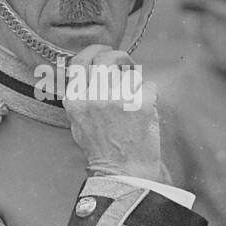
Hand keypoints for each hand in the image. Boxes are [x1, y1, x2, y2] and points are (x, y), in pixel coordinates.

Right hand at [62, 45, 161, 182]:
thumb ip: (80, 96)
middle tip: (126, 64)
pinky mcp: (141, 104)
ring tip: (134, 102)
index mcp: (75, 100)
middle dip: (118, 57)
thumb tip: (88, 71)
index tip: (103, 52)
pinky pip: (149, 87)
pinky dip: (149, 98)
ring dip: (135, 84)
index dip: (94, 52)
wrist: (123, 173)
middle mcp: (93, 97)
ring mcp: (118, 99)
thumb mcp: (78, 123)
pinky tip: (144, 114)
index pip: (81, 61)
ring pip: (131, 73)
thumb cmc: (101, 150)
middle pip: (106, 57)